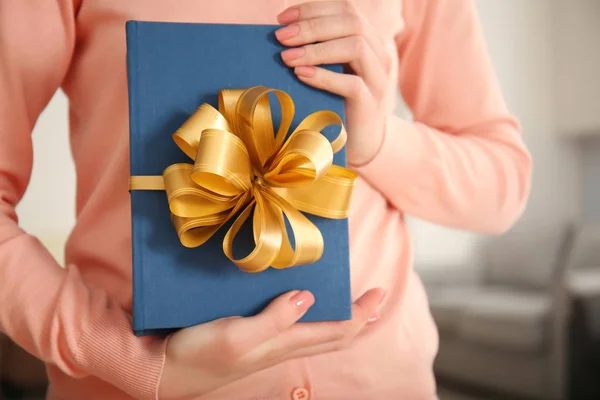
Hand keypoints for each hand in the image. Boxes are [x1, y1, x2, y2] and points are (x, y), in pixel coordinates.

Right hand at [158, 288, 385, 398]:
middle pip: (333, 334)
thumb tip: (309, 297)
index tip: (380, 292)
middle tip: (375, 295)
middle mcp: (282, 344)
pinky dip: (310, 313)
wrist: (165, 370)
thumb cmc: (199, 353)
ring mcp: (268, 343)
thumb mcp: (238, 336)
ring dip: (337, 316)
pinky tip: (302, 299)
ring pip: (316, 332)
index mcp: (284, 343)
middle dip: (359, 317)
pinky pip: (294, 327)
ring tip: (347, 298)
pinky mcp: (252, 337)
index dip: (361, 314)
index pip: (337, 331)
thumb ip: (274, 319)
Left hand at [276, 1, 390, 165]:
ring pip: (356, 47)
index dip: (314, 9)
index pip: (346, 10)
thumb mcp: (328, 71)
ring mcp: (378, 80)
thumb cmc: (337, 104)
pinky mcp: (371, 104)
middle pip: (352, 23)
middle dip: (312, 26)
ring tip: (287, 57)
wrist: (360, 142)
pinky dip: (324, 76)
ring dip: (317, 49)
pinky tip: (301, 75)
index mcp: (369, 41)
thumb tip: (281, 34)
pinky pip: (352, 84)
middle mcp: (379, 56)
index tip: (283, 18)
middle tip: (281, 37)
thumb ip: (316, 51)